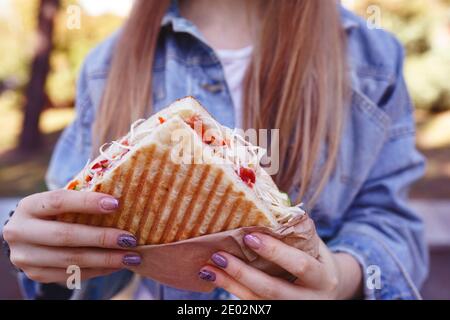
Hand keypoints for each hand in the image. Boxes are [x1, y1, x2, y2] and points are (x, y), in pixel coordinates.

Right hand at [2, 190, 141, 284]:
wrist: (30, 236)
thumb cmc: (56, 213)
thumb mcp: (62, 202)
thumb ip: (84, 200)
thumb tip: (120, 202)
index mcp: (29, 206)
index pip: (59, 201)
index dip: (88, 203)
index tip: (116, 204)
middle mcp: (20, 232)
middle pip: (65, 236)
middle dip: (102, 238)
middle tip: (130, 239)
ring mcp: (26, 257)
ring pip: (71, 260)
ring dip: (106, 259)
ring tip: (131, 256)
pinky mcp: (37, 274)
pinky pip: (72, 275)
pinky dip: (99, 270)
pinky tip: (118, 265)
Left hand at [198, 233, 362, 299]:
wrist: (331, 291)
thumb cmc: (318, 260)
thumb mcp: (315, 246)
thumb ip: (297, 232)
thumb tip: (268, 206)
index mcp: (323, 277)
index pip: (299, 264)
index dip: (275, 252)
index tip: (250, 237)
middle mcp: (310, 299)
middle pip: (273, 290)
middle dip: (244, 273)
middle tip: (219, 255)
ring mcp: (291, 309)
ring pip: (258, 300)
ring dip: (230, 285)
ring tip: (207, 269)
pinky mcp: (278, 312)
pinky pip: (253, 304)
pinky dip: (232, 290)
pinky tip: (216, 278)